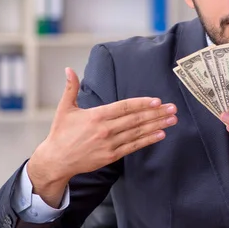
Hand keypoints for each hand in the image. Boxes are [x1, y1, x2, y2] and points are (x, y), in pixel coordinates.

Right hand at [28, 67, 177, 206]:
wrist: (56, 160)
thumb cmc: (61, 133)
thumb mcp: (64, 108)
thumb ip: (71, 88)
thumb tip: (69, 69)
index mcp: (96, 116)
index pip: (124, 107)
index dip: (142, 103)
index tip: (157, 100)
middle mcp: (105, 129)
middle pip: (135, 119)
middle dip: (156, 113)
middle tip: (172, 108)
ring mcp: (110, 144)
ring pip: (137, 132)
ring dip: (156, 125)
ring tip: (171, 120)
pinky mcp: (111, 156)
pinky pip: (133, 146)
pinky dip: (147, 140)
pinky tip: (160, 135)